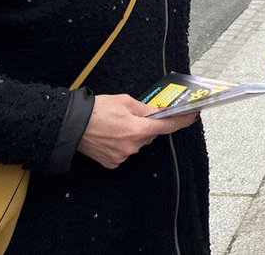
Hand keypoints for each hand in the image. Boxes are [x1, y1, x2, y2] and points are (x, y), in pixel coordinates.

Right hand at [76, 94, 198, 169]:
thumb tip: (157, 111)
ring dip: (133, 134)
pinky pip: (125, 151)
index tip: (192, 116)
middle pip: (150, 135)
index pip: (167, 126)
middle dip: (146, 125)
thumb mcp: (125, 101)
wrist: (72, 125)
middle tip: (134, 115)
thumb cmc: (97, 110)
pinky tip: (111, 135)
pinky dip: (122, 143)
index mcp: (138, 129)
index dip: (182, 121)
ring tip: (116, 124)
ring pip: (137, 143)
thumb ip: (145, 108)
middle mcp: (133, 146)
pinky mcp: (113, 163)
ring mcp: (123, 156)